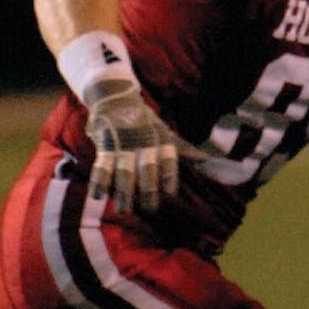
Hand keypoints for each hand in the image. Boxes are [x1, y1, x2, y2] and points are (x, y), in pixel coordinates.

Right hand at [84, 77, 181, 213]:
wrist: (116, 96)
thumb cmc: (145, 122)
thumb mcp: (166, 133)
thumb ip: (186, 150)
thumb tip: (210, 161)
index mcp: (162, 140)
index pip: (169, 160)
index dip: (170, 176)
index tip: (170, 193)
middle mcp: (144, 143)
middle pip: (148, 169)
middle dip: (149, 190)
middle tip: (150, 209)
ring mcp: (123, 144)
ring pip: (124, 171)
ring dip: (124, 192)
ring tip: (124, 211)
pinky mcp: (104, 144)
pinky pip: (102, 165)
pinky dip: (100, 180)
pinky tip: (98, 195)